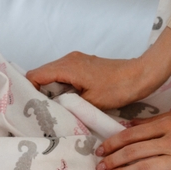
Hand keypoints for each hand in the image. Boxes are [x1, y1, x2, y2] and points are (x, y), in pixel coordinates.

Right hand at [25, 52, 163, 109]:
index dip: (28, 90)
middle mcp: (68, 59)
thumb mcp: (91, 101)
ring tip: (55, 108)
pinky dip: (61, 85)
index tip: (30, 106)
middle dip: (38, 91)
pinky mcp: (84, 64)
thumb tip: (53, 109)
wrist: (142, 75)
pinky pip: (64, 73)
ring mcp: (76, 60)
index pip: (35, 75)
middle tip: (41, 110)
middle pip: (42, 74)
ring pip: (53, 74)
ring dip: (51, 89)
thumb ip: (68, 103)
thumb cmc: (118, 88)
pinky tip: (68, 100)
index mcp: (67, 66)